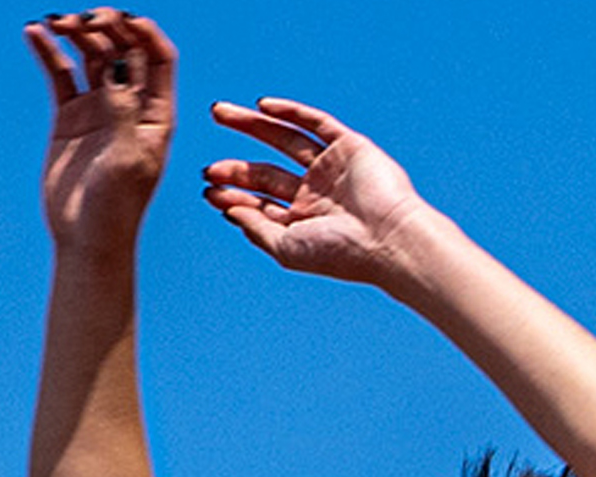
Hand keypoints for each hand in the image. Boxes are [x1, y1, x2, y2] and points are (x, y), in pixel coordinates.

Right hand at [25, 10, 175, 253]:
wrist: (85, 239)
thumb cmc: (116, 207)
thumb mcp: (125, 158)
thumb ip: (122, 110)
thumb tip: (115, 63)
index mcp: (157, 111)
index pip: (157, 56)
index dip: (143, 32)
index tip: (123, 19)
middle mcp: (131, 103)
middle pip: (122, 48)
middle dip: (106, 25)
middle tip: (83, 18)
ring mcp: (99, 107)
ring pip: (91, 55)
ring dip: (76, 32)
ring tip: (56, 20)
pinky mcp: (70, 117)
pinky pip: (60, 75)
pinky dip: (49, 52)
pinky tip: (35, 32)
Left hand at [197, 97, 439, 287]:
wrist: (387, 239)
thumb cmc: (340, 252)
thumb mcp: (286, 247)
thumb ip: (255, 228)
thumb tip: (228, 209)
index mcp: (302, 220)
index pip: (259, 202)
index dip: (232, 195)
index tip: (208, 190)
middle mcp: (315, 193)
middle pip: (265, 172)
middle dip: (235, 167)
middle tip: (207, 164)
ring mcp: (331, 168)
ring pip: (284, 139)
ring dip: (252, 125)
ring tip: (218, 112)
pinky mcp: (349, 147)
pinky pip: (317, 122)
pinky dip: (291, 111)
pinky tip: (263, 106)